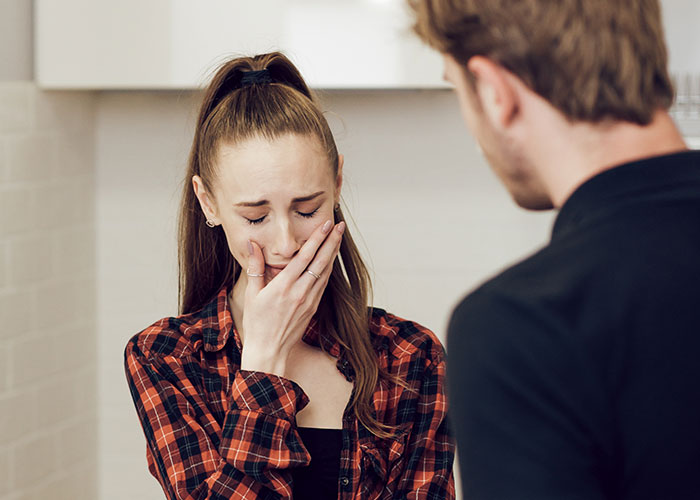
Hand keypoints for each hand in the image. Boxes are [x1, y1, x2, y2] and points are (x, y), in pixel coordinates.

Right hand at [239, 219, 344, 375]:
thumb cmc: (257, 323)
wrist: (269, 351)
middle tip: (340, 225)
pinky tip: (331, 260)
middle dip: (331, 241)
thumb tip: (251, 244)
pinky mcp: (313, 307)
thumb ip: (255, 267)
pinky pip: (323, 284)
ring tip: (338, 237)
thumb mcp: (252, 294)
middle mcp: (300, 292)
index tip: (326, 225)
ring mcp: (309, 300)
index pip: (304, 257)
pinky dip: (328, 269)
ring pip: (325, 272)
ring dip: (333, 253)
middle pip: (320, 262)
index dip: (317, 239)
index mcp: (283, 286)